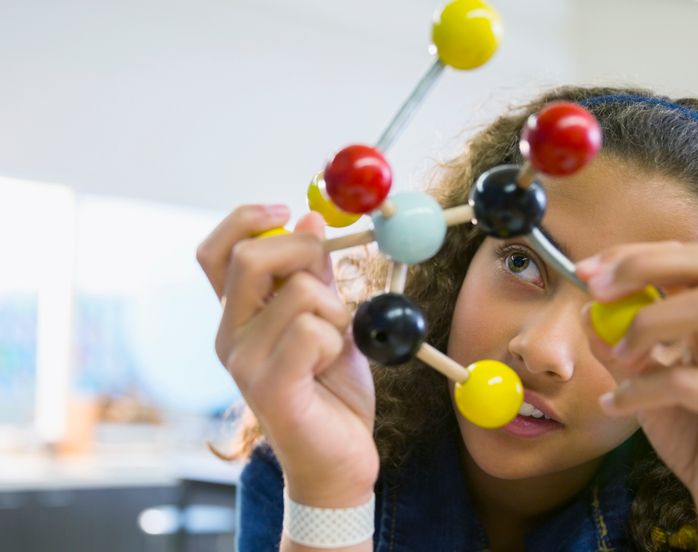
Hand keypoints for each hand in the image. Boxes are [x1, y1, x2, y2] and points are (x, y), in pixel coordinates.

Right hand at [197, 204, 377, 507]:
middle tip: (331, 282)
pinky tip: (331, 365)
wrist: (338, 459)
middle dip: (304, 252)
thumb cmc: (332, 389)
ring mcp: (243, 363)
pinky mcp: (268, 388)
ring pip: (297, 292)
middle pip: (249, 257)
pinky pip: (311, 332)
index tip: (287, 210)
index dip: (245, 218)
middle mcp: (229, 335)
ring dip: (335, 309)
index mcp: (238, 315)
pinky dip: (336, 339)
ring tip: (337, 342)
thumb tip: (309, 220)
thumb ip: (316, 274)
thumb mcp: (330, 318)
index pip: (215, 251)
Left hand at [576, 241, 697, 550]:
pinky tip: (615, 406)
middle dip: (643, 266)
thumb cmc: (695, 433)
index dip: (634, 254)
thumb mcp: (644, 381)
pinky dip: (641, 389)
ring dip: (647, 323)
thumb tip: (585, 310)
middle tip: (596, 289)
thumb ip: (618, 346)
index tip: (584, 269)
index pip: (688, 256)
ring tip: (617, 357)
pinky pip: (691, 382)